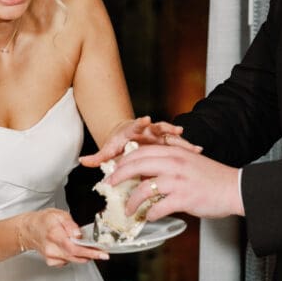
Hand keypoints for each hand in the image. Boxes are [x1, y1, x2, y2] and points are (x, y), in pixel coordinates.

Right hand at [16, 208, 108, 266]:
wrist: (29, 230)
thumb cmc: (43, 221)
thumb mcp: (59, 214)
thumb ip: (71, 225)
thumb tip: (79, 235)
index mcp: (54, 234)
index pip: (74, 247)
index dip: (90, 252)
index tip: (102, 254)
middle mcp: (52, 248)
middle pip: (76, 256)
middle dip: (91, 254)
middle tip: (101, 251)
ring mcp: (51, 257)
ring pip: (74, 260)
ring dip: (83, 254)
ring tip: (84, 245)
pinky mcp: (52, 262)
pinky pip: (68, 261)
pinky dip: (74, 256)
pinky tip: (71, 248)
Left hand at [80, 116, 200, 167]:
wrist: (132, 137)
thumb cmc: (122, 144)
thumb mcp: (110, 151)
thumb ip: (99, 157)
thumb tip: (83, 160)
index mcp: (136, 131)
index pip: (138, 125)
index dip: (142, 122)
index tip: (145, 120)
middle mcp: (151, 132)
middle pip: (160, 128)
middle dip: (168, 128)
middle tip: (176, 130)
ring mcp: (161, 137)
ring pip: (173, 138)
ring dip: (182, 142)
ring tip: (193, 147)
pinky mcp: (169, 144)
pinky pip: (179, 146)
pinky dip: (188, 148)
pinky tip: (198, 152)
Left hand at [107, 145, 243, 219]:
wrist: (234, 188)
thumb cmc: (213, 178)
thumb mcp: (189, 162)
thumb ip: (169, 164)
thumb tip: (147, 175)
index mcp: (175, 153)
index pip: (141, 152)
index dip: (124, 161)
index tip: (114, 170)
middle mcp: (174, 164)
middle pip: (136, 166)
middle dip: (118, 177)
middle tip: (109, 186)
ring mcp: (178, 181)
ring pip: (143, 189)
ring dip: (132, 202)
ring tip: (128, 210)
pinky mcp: (183, 198)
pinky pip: (158, 208)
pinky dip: (150, 214)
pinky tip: (150, 217)